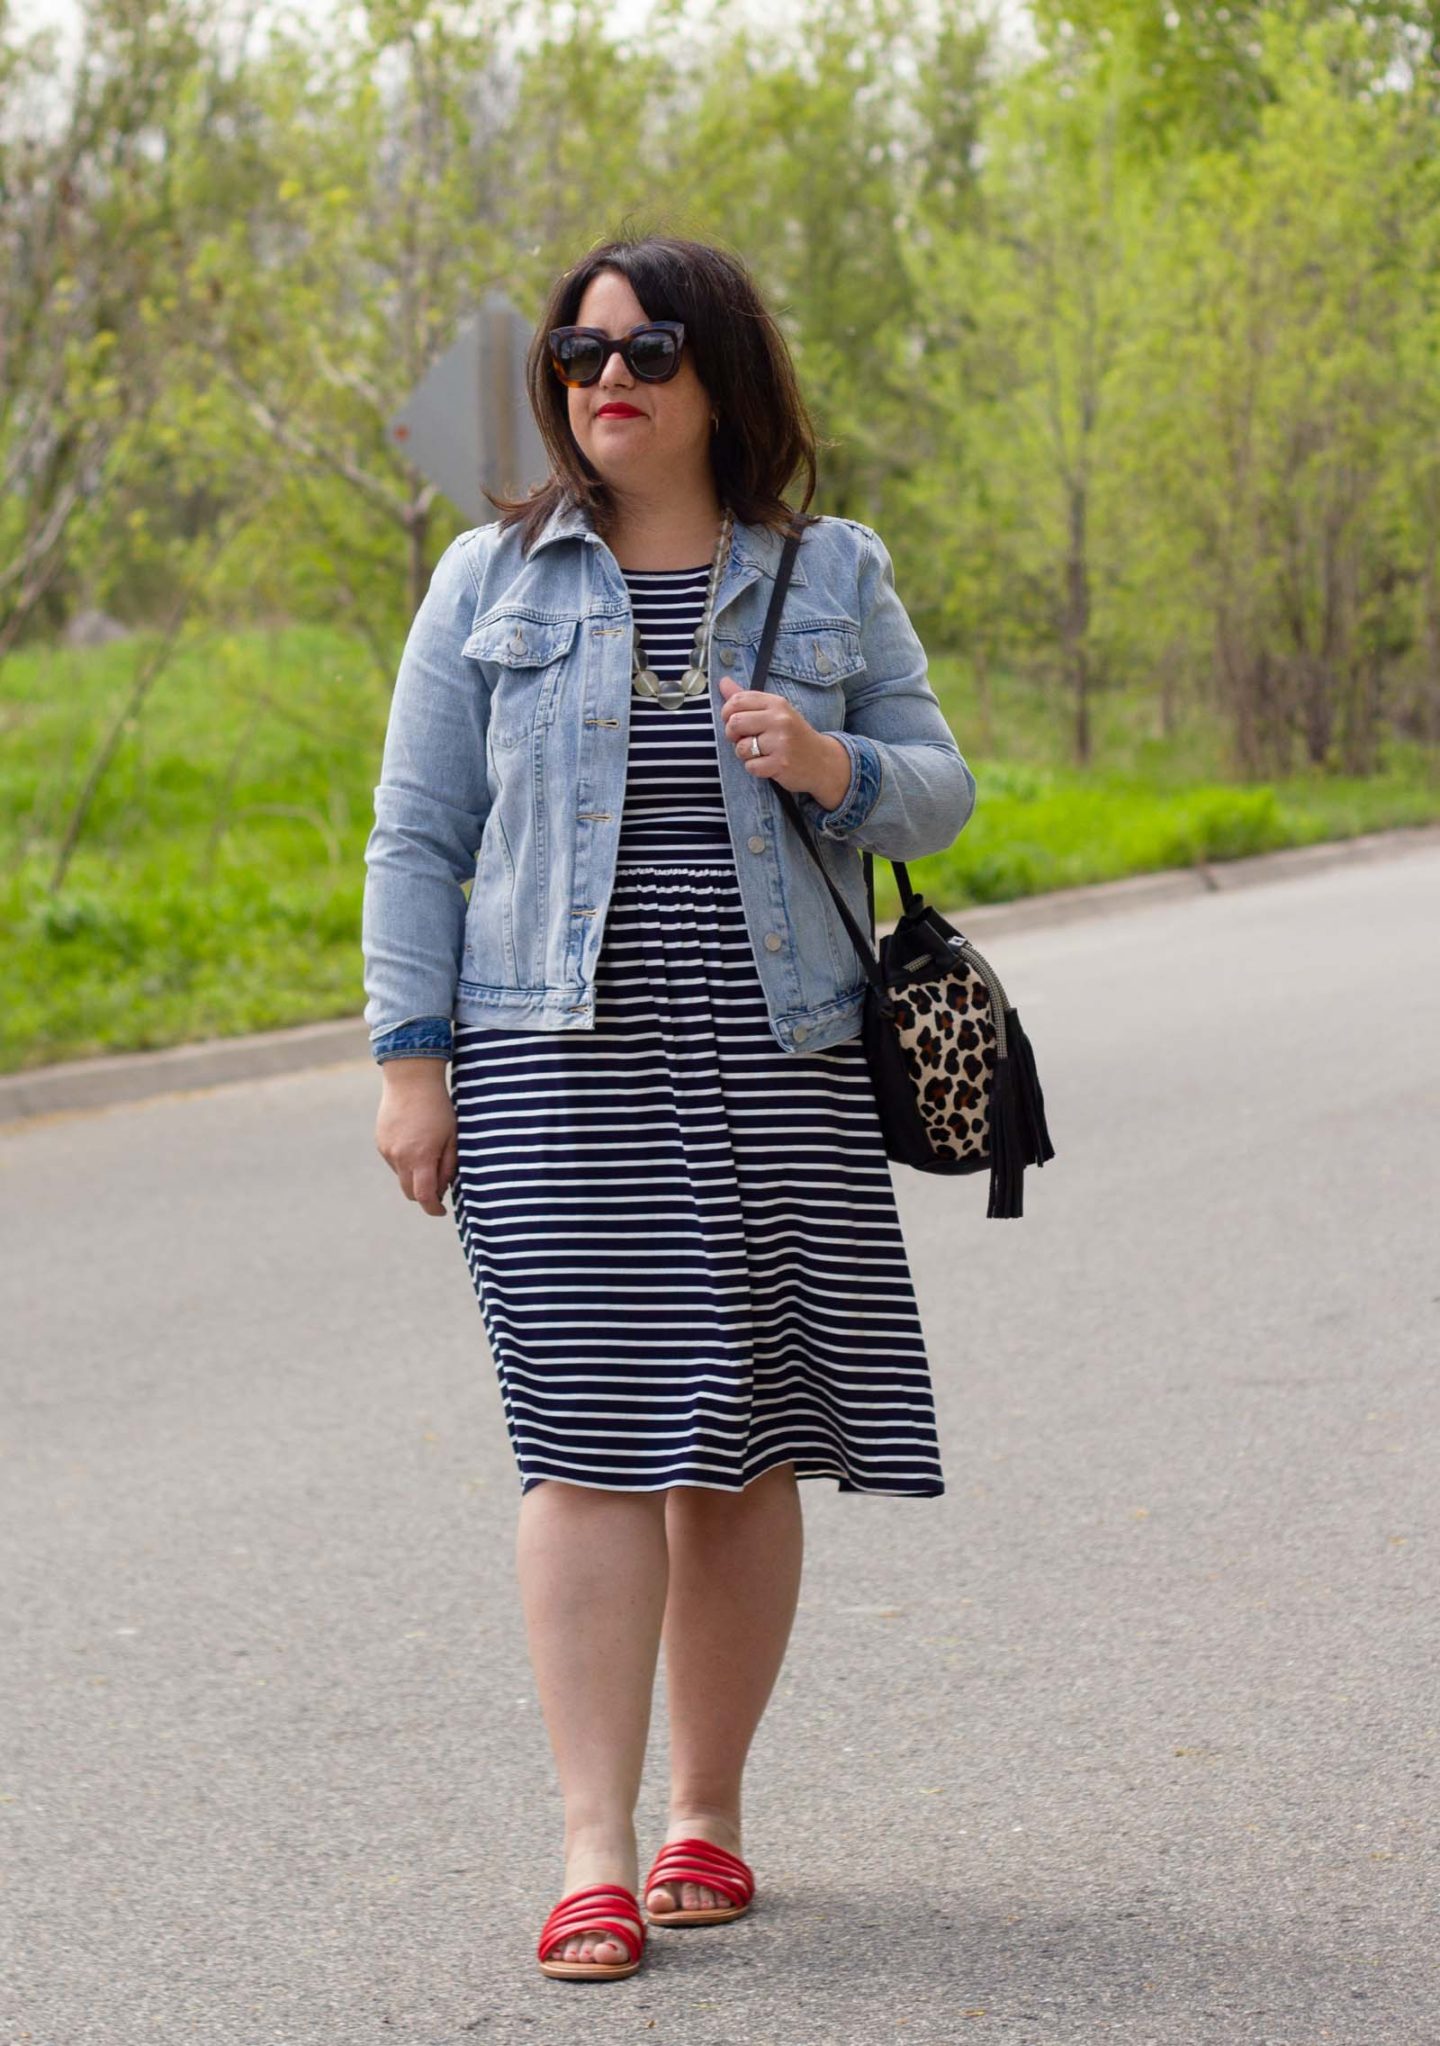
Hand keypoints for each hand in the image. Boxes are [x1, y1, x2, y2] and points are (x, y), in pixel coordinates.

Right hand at [375, 1060, 457, 1216]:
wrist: (411, 1080)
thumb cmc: (438, 1107)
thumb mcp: (452, 1137)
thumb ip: (448, 1166)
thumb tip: (442, 1189)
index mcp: (420, 1157)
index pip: (424, 1196)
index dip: (433, 1209)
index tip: (442, 1211)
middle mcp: (399, 1158)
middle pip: (409, 1192)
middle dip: (424, 1195)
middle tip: (439, 1187)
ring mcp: (387, 1150)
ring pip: (401, 1177)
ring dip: (414, 1176)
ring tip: (428, 1154)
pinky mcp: (380, 1143)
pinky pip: (393, 1162)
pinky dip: (405, 1162)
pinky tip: (416, 1142)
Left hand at [717, 674, 850, 809]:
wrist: (822, 761)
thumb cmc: (793, 735)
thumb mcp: (776, 712)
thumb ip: (748, 699)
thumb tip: (722, 683)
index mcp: (777, 703)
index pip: (737, 700)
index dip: (727, 713)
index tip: (735, 722)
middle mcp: (780, 720)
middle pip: (735, 723)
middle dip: (732, 735)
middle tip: (744, 739)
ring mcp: (781, 742)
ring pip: (741, 748)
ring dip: (745, 754)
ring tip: (761, 753)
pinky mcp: (781, 764)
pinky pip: (751, 766)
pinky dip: (755, 768)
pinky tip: (768, 764)